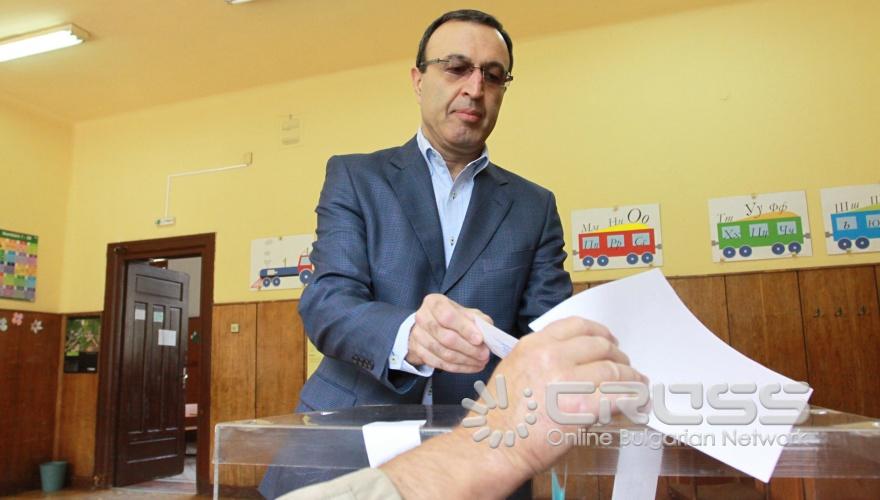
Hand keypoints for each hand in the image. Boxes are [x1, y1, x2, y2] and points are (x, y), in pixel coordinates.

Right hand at [405, 294, 491, 372]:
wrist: (431, 326)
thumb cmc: (453, 318)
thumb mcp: (467, 313)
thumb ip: (478, 320)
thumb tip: (487, 333)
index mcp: (434, 302)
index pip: (448, 316)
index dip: (465, 329)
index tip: (480, 340)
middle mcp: (422, 317)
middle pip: (446, 337)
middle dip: (468, 348)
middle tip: (484, 354)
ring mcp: (418, 336)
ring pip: (443, 353)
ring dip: (465, 360)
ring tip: (481, 362)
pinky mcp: (419, 352)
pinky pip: (439, 364)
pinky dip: (458, 367)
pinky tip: (471, 367)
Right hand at [461, 317, 646, 479]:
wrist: (495, 444)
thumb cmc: (501, 415)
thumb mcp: (515, 368)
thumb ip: (543, 357)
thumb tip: (577, 360)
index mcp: (535, 345)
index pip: (577, 326)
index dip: (600, 332)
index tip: (609, 341)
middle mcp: (551, 357)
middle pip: (600, 346)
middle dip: (618, 357)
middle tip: (625, 366)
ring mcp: (567, 381)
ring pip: (614, 370)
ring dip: (631, 377)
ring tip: (638, 384)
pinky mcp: (582, 408)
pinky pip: (619, 396)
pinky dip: (634, 397)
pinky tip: (638, 400)